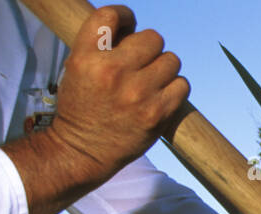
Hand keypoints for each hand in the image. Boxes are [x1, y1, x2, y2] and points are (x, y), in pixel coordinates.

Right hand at [44, 6, 188, 188]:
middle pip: (152, 37)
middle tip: (142, 62)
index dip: (125, 16)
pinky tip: (162, 94)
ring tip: (151, 81)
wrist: (82, 150)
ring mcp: (137, 93)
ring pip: (171, 59)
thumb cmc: (82, 106)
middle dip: (149, 48)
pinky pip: (182, 84)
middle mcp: (112, 71)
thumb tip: (135, 30)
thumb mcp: (77, 67)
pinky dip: (175, 87)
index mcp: (87, 57)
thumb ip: (102, 46)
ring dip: (164, 68)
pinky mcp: (157, 113)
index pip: (111, 16)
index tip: (128, 26)